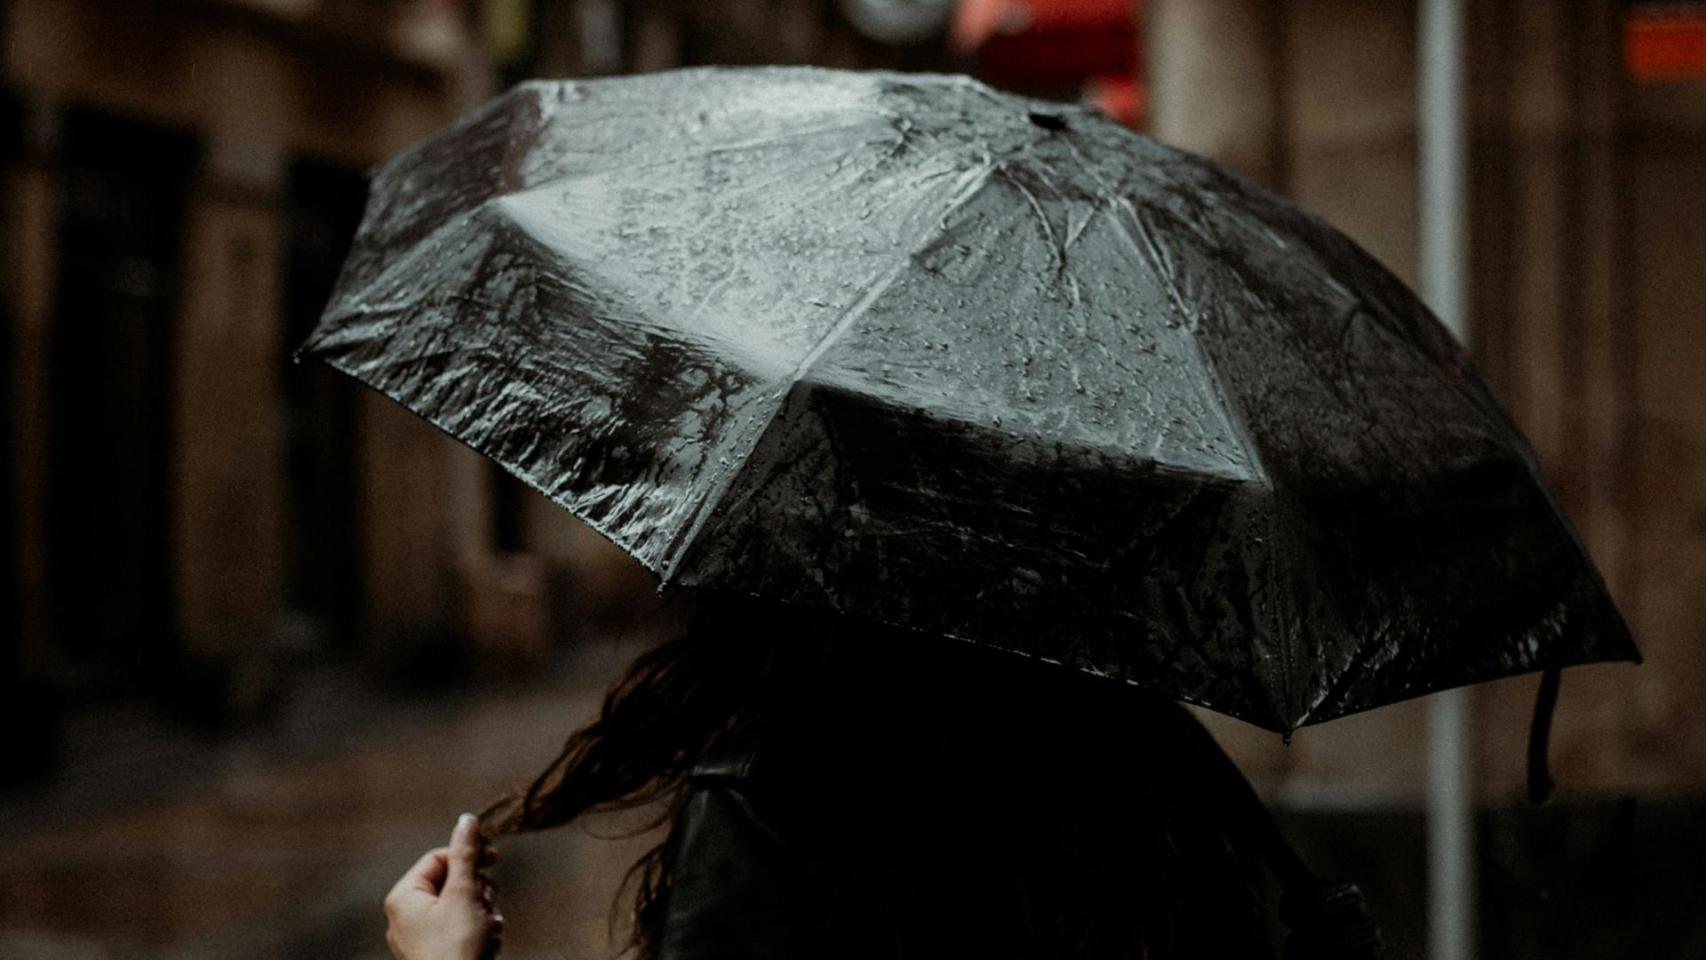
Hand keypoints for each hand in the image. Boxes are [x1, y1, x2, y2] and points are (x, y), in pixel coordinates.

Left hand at [384, 814, 504, 959]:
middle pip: (451, 882)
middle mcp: (406, 916)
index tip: (495, 859)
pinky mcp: (435, 954)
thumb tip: (466, 820)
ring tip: (489, 927)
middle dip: (478, 890)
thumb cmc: (456, 947)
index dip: (468, 855)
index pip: (439, 857)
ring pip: (460, 906)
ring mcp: (419, 938)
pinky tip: (488, 942)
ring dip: (483, 912)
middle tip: (488, 902)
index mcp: (404, 897)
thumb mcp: (464, 893)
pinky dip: (478, 931)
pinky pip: (459, 929)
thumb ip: (465, 854)